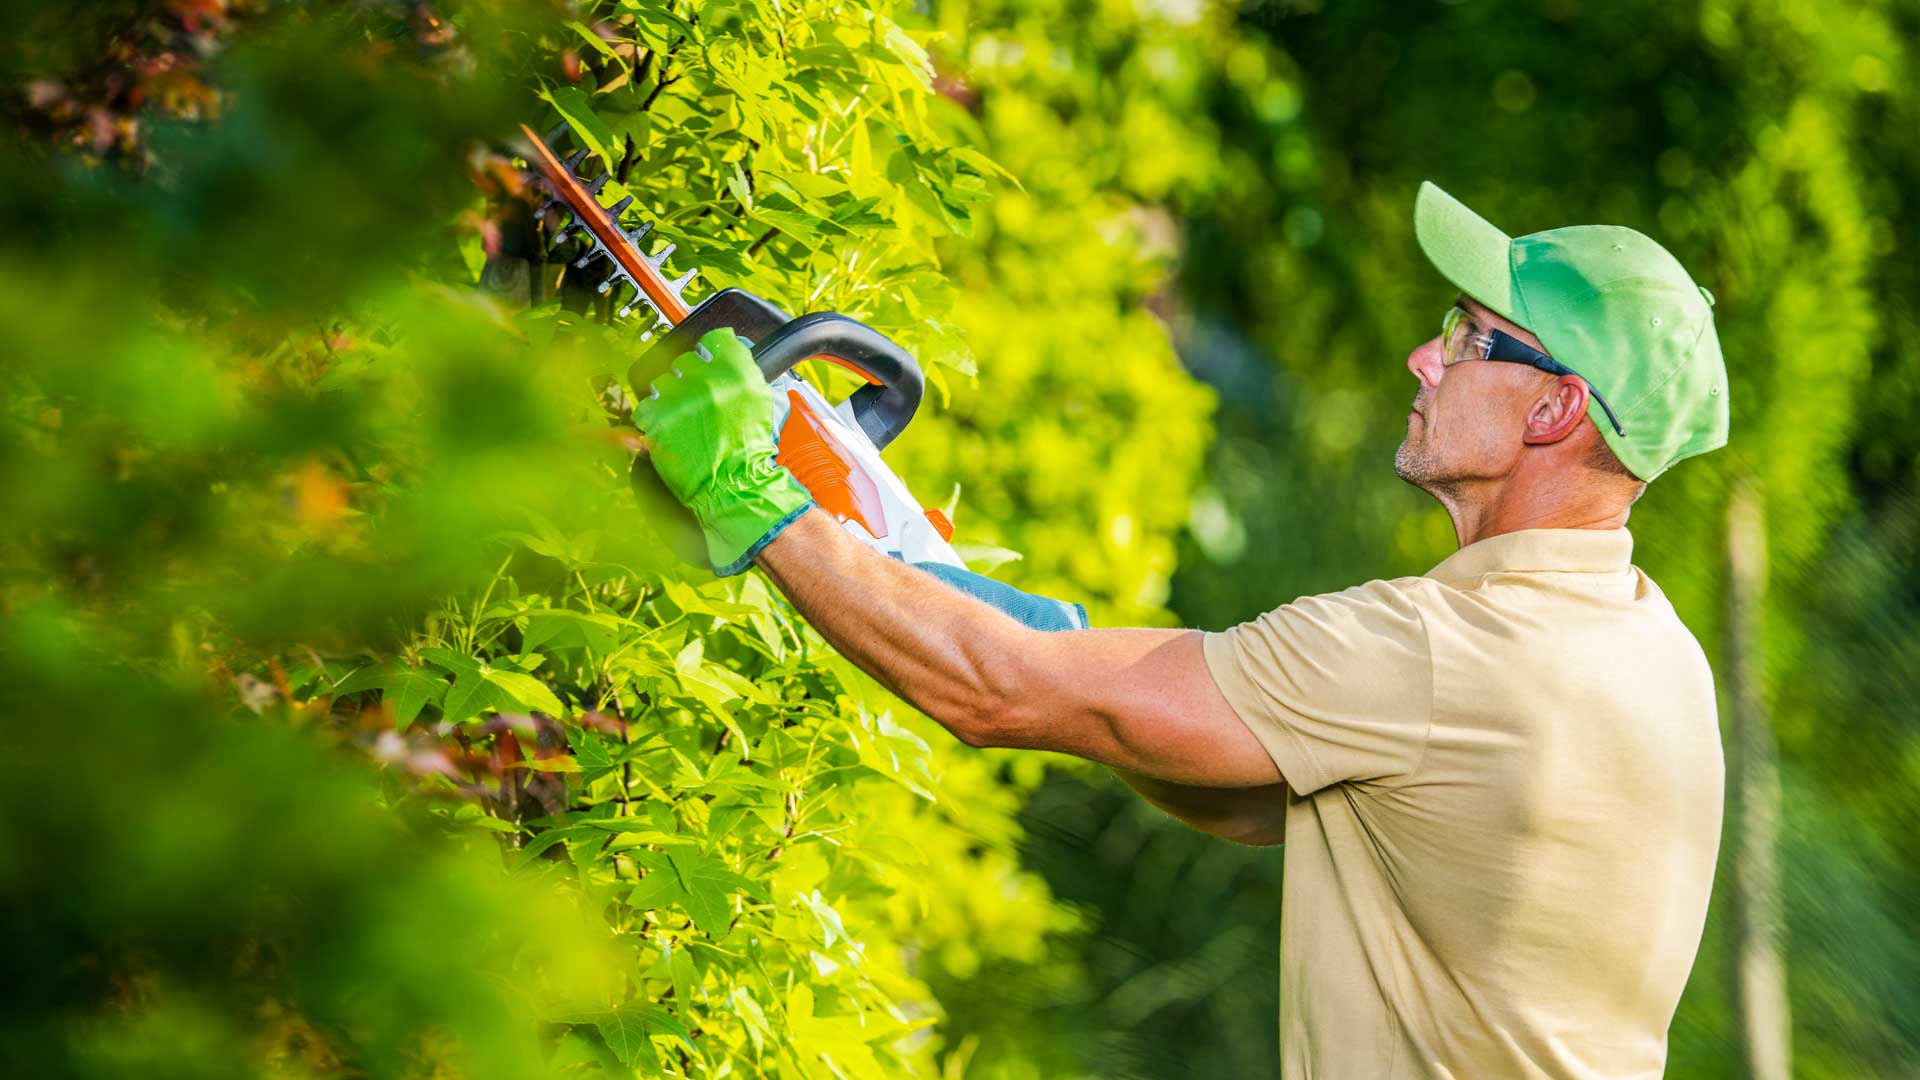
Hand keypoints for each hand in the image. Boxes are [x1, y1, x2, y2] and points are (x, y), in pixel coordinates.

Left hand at [629, 328, 812, 574]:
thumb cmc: (749, 450)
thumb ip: (746, 373)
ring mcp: (680, 398)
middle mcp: (708, 379)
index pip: (715, 339)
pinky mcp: (658, 418)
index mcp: (738, 371)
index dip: (711, 351)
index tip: (708, 361)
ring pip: (663, 382)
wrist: (734, 486)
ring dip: (668, 399)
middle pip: (686, 361)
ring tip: (681, 421)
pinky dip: (652, 420)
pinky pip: (645, 407)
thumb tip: (732, 352)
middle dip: (689, 381)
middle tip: (697, 404)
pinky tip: (667, 432)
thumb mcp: (763, 404)